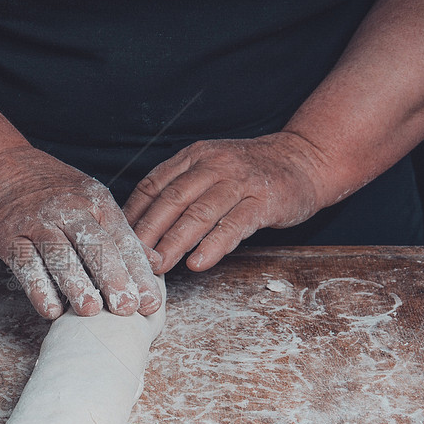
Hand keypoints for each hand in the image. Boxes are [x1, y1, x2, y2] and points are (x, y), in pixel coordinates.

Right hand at [0, 147, 162, 319]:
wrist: (2, 169)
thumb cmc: (55, 194)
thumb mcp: (92, 202)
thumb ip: (121, 235)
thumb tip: (156, 264)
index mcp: (97, 202)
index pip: (123, 240)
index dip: (138, 273)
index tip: (150, 302)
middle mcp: (69, 209)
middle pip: (94, 245)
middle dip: (112, 277)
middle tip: (126, 308)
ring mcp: (37, 222)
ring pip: (59, 254)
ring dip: (76, 284)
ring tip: (90, 310)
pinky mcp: (9, 236)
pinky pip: (25, 263)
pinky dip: (38, 288)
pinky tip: (51, 310)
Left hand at [123, 132, 325, 272]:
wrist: (305, 160)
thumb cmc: (250, 173)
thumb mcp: (211, 168)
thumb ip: (180, 189)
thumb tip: (141, 225)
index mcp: (194, 156)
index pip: (154, 184)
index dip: (133, 213)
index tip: (117, 239)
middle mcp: (214, 164)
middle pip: (172, 200)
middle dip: (148, 231)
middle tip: (132, 259)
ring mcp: (239, 181)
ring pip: (199, 213)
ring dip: (175, 242)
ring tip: (159, 266)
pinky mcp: (264, 201)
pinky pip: (234, 225)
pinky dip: (213, 245)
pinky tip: (198, 263)